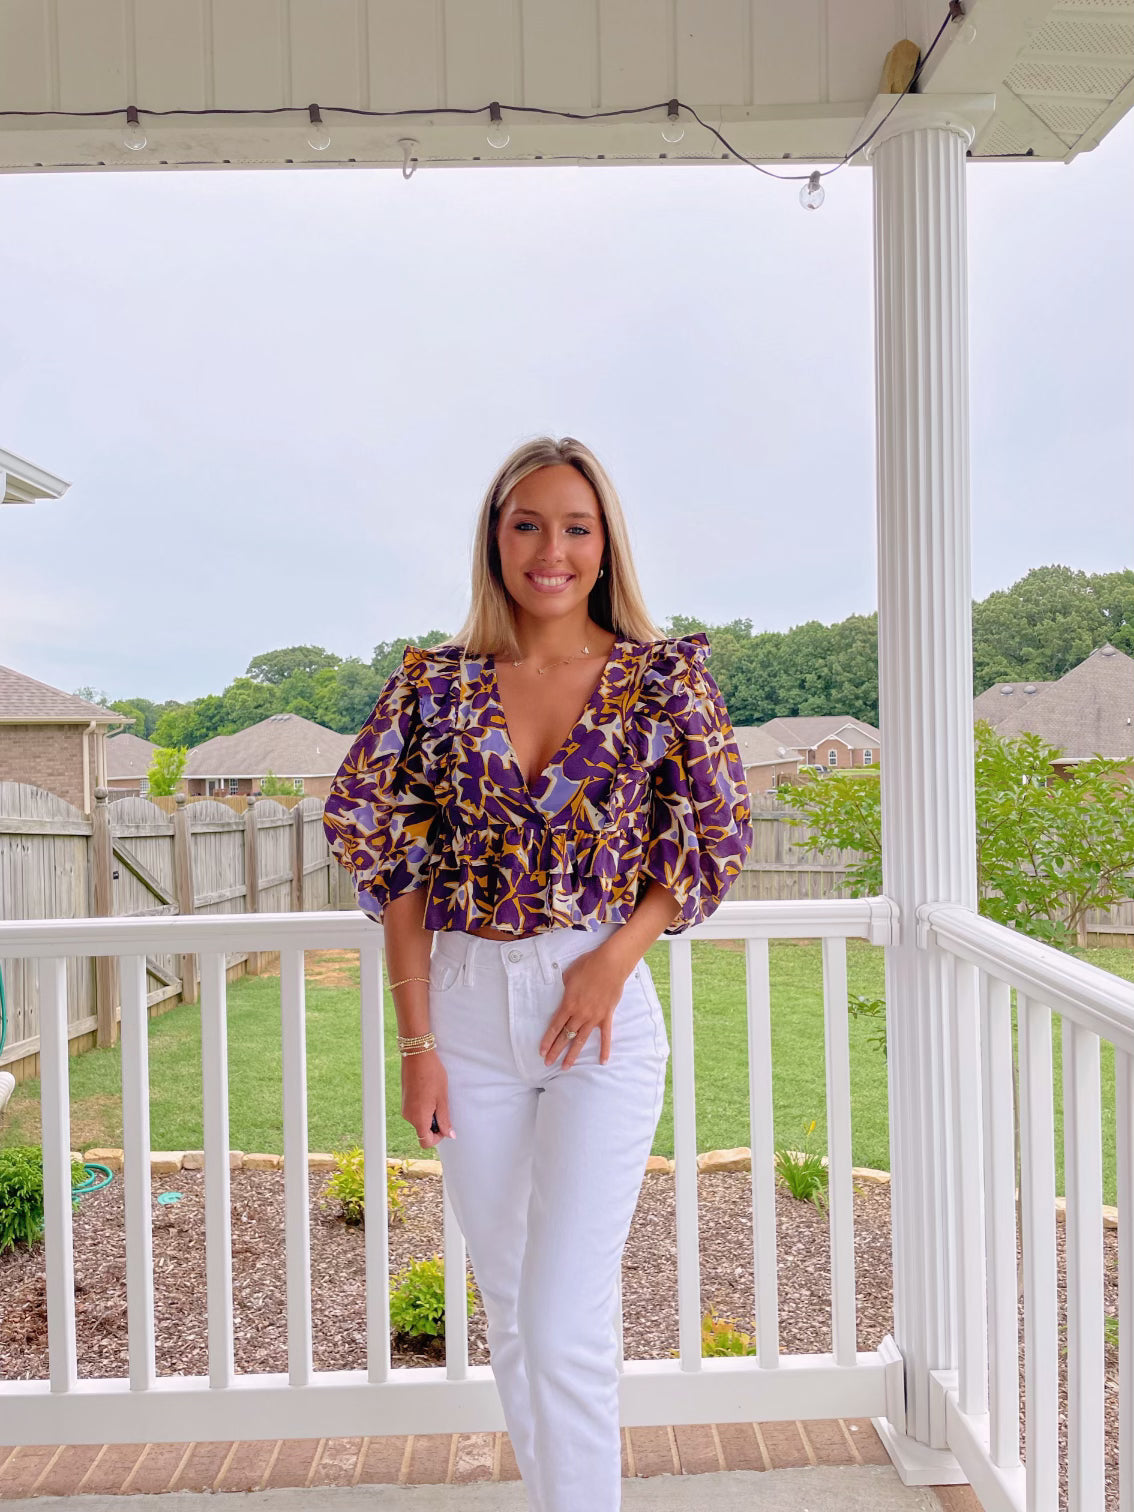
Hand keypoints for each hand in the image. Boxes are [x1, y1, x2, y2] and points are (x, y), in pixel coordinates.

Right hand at [401, 1051, 455, 1146]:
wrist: (417, 1055)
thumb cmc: (432, 1075)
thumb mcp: (442, 1099)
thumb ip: (445, 1120)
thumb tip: (450, 1135)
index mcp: (418, 1118)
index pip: (425, 1141)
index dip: (438, 1138)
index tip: (445, 1125)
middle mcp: (408, 1116)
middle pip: (422, 1131)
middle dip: (434, 1124)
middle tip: (442, 1105)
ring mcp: (405, 1108)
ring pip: (419, 1120)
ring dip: (430, 1114)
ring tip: (436, 1096)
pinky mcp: (404, 1100)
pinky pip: (415, 1111)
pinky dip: (424, 1107)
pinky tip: (430, 1092)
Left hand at [539, 945, 634, 1068]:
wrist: (610, 964)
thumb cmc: (588, 966)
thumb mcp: (568, 975)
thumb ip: (564, 988)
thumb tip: (563, 993)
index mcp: (568, 1004)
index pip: (555, 1026)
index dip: (547, 1040)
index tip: (541, 1051)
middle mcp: (579, 1014)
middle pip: (565, 1036)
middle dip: (555, 1051)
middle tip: (547, 1063)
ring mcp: (594, 1018)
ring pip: (581, 1040)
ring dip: (573, 1054)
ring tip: (566, 1067)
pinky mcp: (606, 1017)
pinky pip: (605, 1036)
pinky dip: (604, 1049)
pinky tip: (602, 1061)